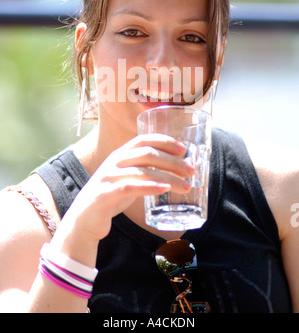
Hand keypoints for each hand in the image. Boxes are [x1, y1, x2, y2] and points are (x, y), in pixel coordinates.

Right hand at [55, 134, 192, 246]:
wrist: (83, 219)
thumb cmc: (110, 196)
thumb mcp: (127, 178)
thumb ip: (144, 170)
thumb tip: (175, 169)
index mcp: (120, 155)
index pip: (143, 139)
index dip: (164, 141)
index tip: (184, 148)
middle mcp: (114, 162)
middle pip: (147, 154)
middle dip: (172, 160)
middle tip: (191, 170)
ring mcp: (108, 177)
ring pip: (142, 171)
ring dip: (167, 177)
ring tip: (185, 185)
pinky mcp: (104, 194)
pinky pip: (129, 187)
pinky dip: (149, 187)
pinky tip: (163, 190)